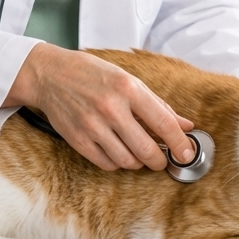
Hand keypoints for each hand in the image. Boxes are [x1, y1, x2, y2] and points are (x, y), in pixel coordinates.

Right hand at [4, 44, 194, 171]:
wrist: (50, 75)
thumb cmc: (92, 74)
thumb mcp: (128, 80)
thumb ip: (158, 105)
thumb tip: (185, 125)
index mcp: (128, 88)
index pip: (163, 124)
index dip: (180, 144)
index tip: (187, 154)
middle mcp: (111, 108)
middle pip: (147, 150)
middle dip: (160, 160)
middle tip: (163, 159)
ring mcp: (93, 126)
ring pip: (128, 161)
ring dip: (138, 162)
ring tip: (138, 152)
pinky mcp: (78, 140)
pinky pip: (107, 164)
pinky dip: (118, 163)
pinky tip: (118, 151)